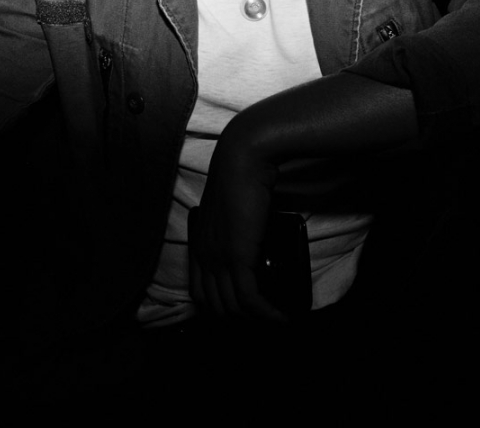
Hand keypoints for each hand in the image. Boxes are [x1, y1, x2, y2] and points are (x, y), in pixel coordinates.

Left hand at [189, 137, 286, 321]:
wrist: (243, 160)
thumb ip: (233, 227)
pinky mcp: (238, 257)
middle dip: (238, 317)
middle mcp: (204, 255)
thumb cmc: (239, 176)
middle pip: (215, 303)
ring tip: (275, 319)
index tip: (242, 309)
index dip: (219, 306)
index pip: (200, 291)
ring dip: (256, 317)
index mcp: (198, 243)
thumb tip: (250, 238)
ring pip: (233, 305)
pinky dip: (266, 312)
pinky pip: (250, 298)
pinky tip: (280, 316)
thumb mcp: (229, 208)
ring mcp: (218, 258)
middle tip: (262, 317)